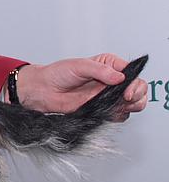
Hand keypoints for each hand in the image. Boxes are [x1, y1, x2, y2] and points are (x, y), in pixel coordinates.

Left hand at [16, 54, 147, 120]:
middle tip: (127, 99)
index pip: (133, 74)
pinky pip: (116, 115)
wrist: (42, 90)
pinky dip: (116, 116)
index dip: (135, 83)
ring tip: (119, 106)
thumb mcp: (80, 65)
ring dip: (130, 107)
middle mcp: (111, 81)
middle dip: (138, 96)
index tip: (128, 91)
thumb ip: (100, 71)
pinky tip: (108, 112)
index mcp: (110, 66)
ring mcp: (107, 97)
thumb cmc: (57, 73)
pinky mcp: (100, 109)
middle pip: (137, 90)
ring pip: (131, 104)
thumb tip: (119, 77)